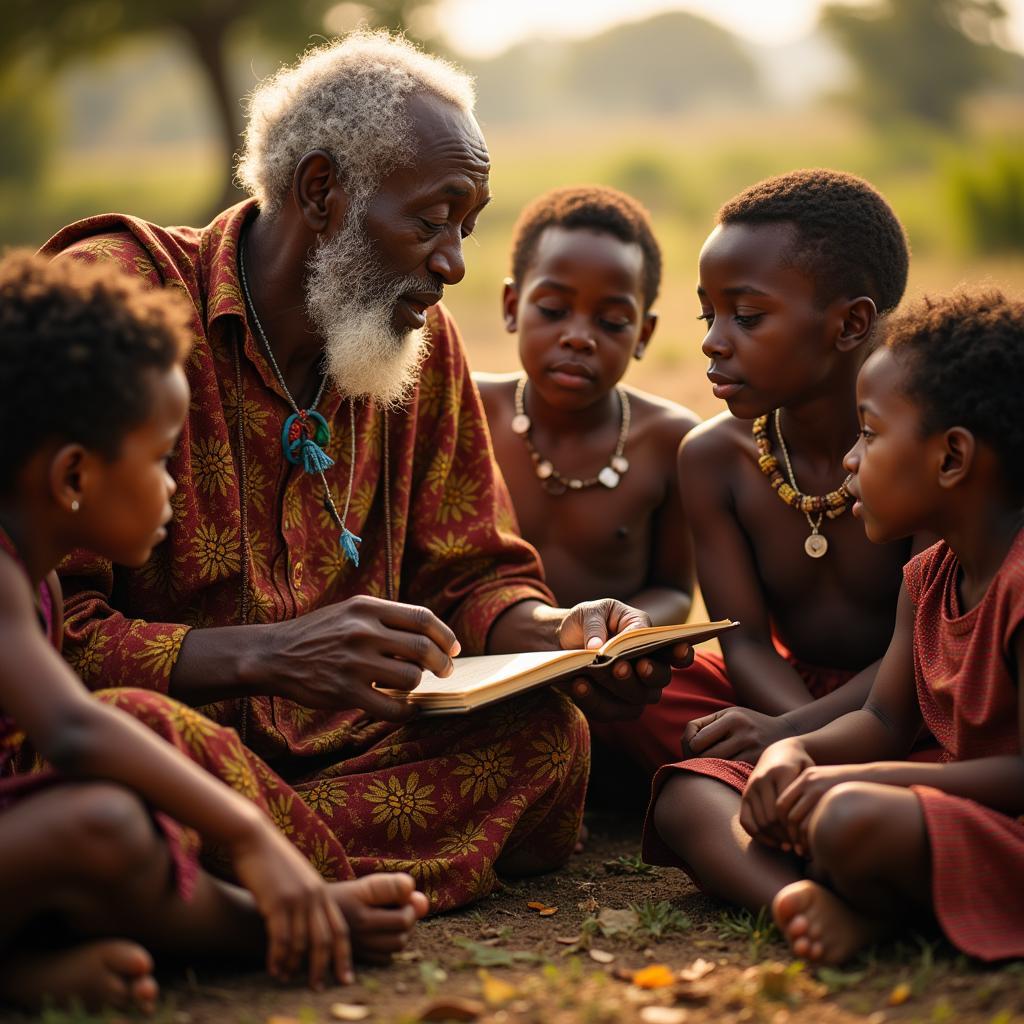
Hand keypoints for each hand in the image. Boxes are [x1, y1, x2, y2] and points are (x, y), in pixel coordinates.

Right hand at [230, 817, 352, 988]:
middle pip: (325, 941)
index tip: (345, 978)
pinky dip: (278, 958)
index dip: (344, 956)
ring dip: (294, 965)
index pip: (340, 929)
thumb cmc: (273, 860)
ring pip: (301, 944)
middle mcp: (314, 897)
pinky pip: (280, 939)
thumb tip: (310, 923)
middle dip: (322, 968)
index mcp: (322, 892)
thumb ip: (308, 897)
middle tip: (317, 987)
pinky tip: (273, 968)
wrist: (254, 838)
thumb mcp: (298, 878)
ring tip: (286, 977)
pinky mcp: (276, 902)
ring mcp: (296, 899)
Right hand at [258, 596, 459, 719]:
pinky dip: (406, 710)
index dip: (445, 635)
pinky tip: (406, 708)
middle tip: (445, 671)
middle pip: (423, 648)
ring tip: (408, 684)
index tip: (453, 648)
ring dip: (416, 684)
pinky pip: (391, 706)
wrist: (274, 654)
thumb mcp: (351, 611)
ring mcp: (354, 662)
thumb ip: (387, 618)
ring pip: (411, 677)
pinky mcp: (345, 691)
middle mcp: (362, 631)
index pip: (423, 618)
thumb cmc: (320, 633)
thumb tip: (431, 636)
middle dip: (442, 663)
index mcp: (367, 608)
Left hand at [557, 599, 692, 721]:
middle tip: (624, 665)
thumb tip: (598, 647)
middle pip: (660, 679)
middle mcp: (648, 670)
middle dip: (647, 673)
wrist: (563, 640)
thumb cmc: (587, 622)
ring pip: (636, 698)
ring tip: (596, 671)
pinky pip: (606, 710)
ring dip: (618, 687)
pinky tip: (578, 683)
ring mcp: (632, 692)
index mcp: (651, 642)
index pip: (676, 652)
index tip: (679, 649)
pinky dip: (591, 698)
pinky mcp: (612, 708)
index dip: (682, 653)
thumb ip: (596, 625)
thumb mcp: (591, 612)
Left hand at [682, 707, 795, 762]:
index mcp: (732, 718)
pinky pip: (731, 774)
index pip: (696, 740)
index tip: (693, 747)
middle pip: (705, 757)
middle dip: (696, 759)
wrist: (784, 732)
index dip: (689, 746)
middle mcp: (744, 734)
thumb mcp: (727, 715)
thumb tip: (685, 743)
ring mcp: (753, 752)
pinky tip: (725, 769)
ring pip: (717, 768)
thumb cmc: (747, 723)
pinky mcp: (758, 766)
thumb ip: (703, 724)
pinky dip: (724, 773)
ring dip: (709, 767)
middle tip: (698, 759)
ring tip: (710, 764)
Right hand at [739, 738, 812, 848]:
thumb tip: (819, 821)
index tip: (808, 839)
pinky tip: (774, 842)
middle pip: (771, 818)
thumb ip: (814, 792)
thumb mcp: (811, 772)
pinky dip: (757, 835)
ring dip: (774, 838)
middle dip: (786, 836)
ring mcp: (751, 787)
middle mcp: (761, 779)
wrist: (781, 751)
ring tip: (790, 846)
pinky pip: (745, 820)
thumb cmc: (803, 766)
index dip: (795, 828)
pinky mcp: (744, 794)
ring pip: (760, 821)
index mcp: (780, 773)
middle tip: (800, 847)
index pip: (785, 808)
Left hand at [776, 764, 864, 856]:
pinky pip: (812, 824)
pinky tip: (815, 849)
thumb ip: (815, 799)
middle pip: (787, 814)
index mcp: (804, 778)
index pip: (782, 804)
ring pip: (797, 821)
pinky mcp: (831, 802)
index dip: (782, 824)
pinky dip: (809, 840)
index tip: (788, 837)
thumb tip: (800, 826)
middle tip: (793, 849)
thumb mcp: (830, 787)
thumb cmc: (853, 788)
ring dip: (798, 840)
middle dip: (788, 834)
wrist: (876, 779)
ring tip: (803, 852)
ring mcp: (819, 789)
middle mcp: (808, 781)